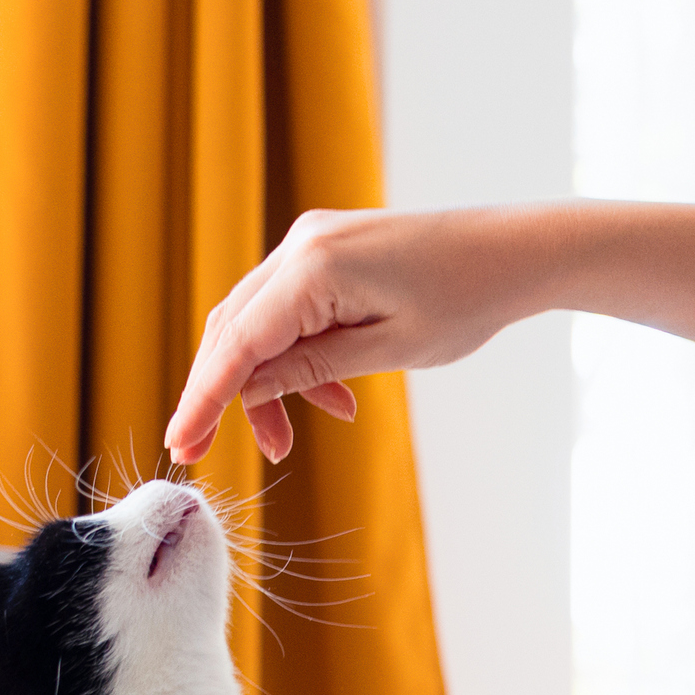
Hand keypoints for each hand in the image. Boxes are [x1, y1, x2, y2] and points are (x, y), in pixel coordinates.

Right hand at [163, 207, 543, 463]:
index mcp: (314, 268)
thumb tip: (248, 391)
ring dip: (268, 380)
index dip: (203, 399)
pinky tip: (331, 396)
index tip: (179, 445)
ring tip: (295, 436)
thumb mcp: (389, 350)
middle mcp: (301, 244)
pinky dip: (294, 352)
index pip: (237, 343)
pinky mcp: (325, 248)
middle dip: (230, 395)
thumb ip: (311, 369)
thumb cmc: (467, 300)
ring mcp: (311, 240)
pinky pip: (286, 306)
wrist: (515, 250)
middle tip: (231, 453)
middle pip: (235, 328)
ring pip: (256, 320)